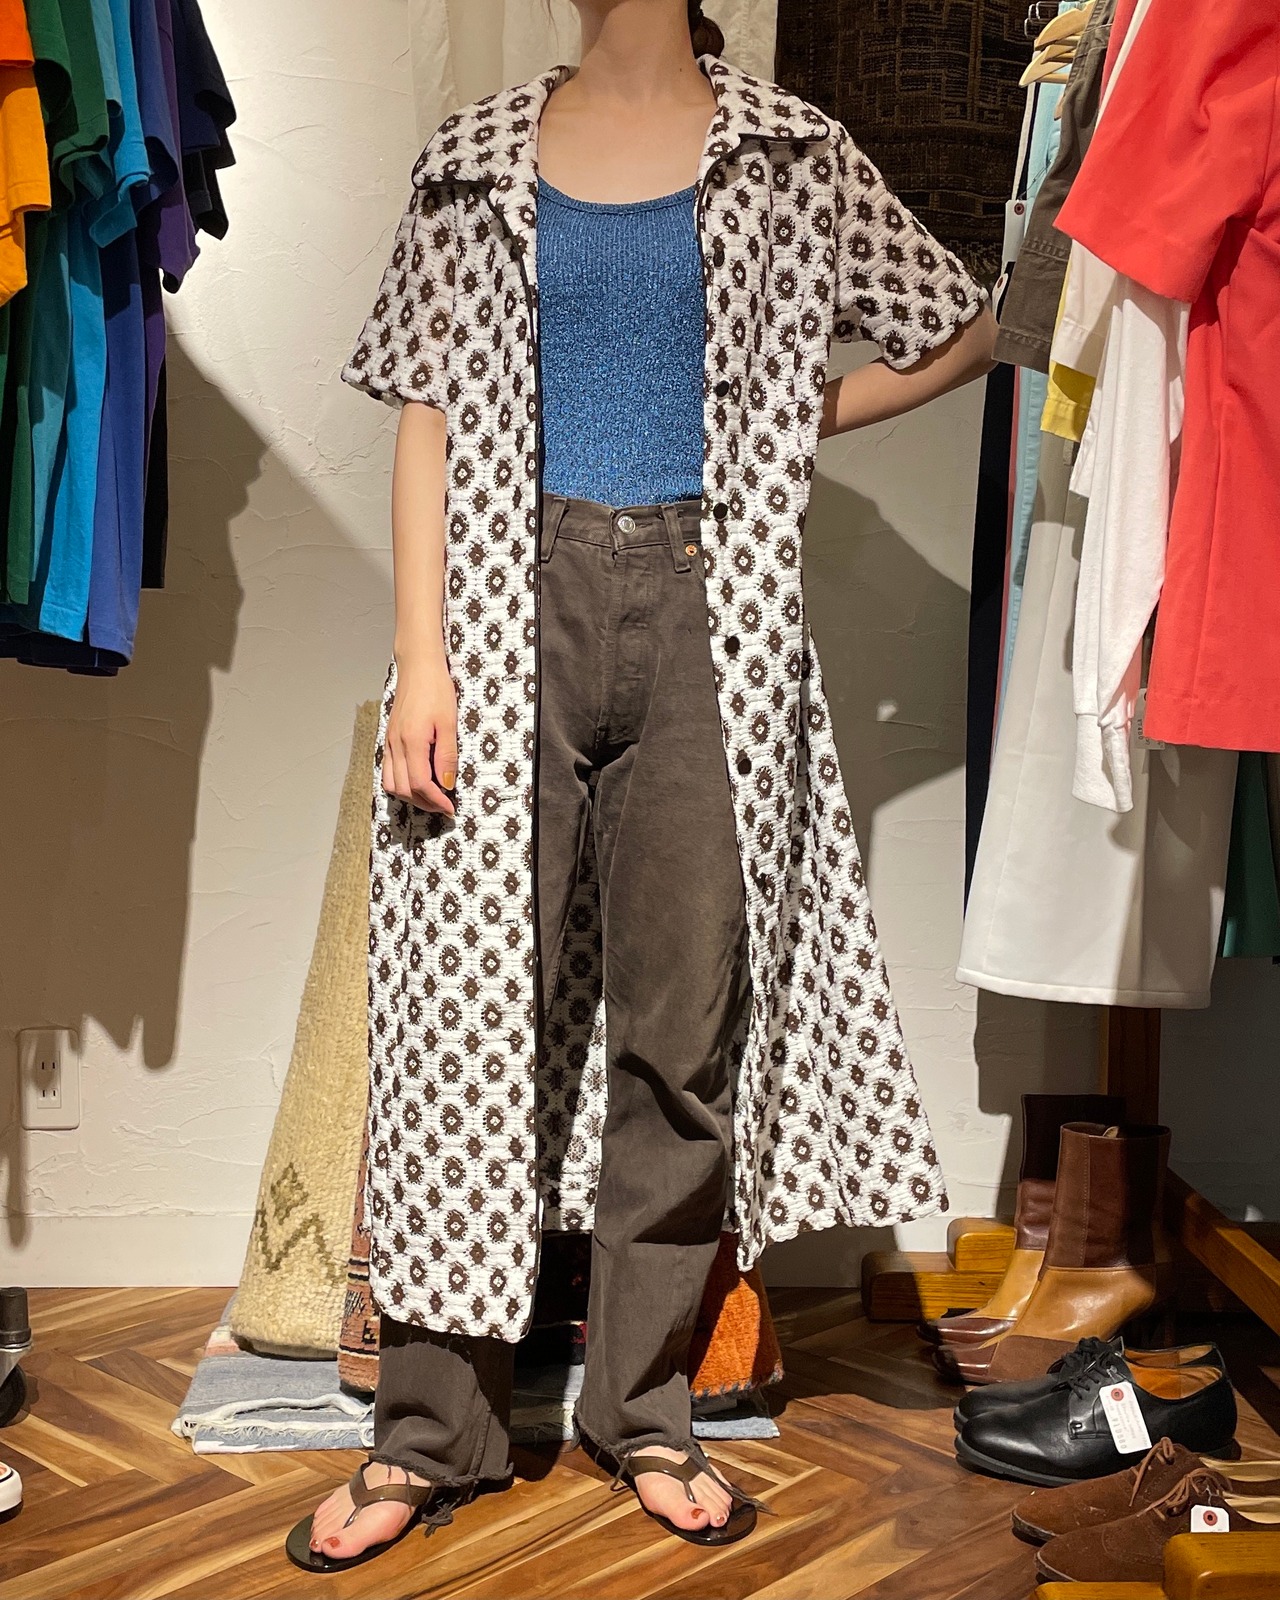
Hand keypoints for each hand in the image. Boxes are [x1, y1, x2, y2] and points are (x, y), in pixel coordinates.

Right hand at [382, 656, 457, 815]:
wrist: (418, 667)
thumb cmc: (436, 690)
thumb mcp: (449, 722)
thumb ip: (447, 755)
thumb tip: (447, 784)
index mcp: (412, 741)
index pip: (420, 784)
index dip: (436, 801)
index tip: (451, 809)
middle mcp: (395, 745)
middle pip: (404, 789)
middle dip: (424, 803)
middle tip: (444, 806)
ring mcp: (389, 742)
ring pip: (391, 783)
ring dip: (410, 796)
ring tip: (431, 798)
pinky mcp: (388, 739)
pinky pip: (387, 770)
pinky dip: (400, 783)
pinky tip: (416, 782)